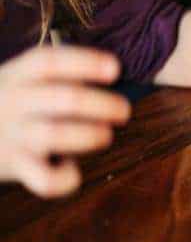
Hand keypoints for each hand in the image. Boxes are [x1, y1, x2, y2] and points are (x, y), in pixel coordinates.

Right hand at [0, 47, 130, 197]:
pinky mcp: (16, 167)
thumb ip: (59, 78)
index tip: (116, 68)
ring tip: (105, 135)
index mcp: (18, 75)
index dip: (86, 63)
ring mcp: (13, 137)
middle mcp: (14, 102)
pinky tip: (73, 172)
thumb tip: (115, 75)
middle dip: (102, 104)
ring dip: (89, 135)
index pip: (50, 62)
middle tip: (124, 110)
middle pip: (65, 99)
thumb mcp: (22, 81)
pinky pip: (44, 179)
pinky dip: (65, 178)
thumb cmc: (13, 106)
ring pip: (55, 135)